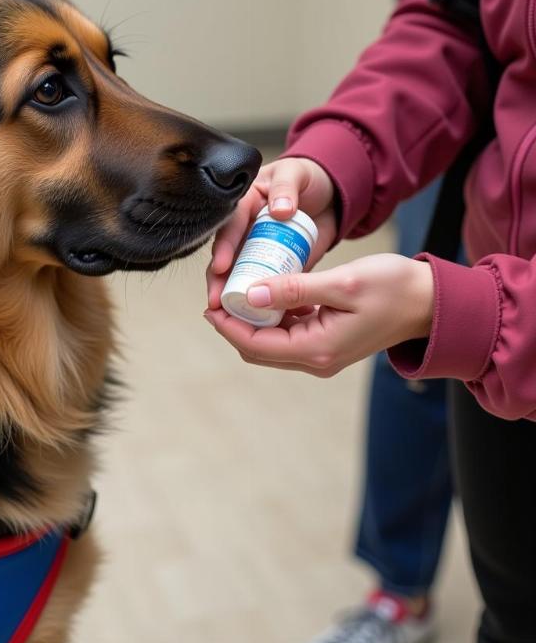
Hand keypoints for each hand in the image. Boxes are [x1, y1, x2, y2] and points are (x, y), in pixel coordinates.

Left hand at [204, 254, 434, 376]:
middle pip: (257, 347)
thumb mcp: (341, 283)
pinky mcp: (326, 342)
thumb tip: (249, 293)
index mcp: (317, 349)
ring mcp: (321, 354)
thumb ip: (294, 289)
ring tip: (239, 287)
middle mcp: (316, 359)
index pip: (255, 344)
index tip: (211, 301)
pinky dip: (272, 314)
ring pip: (270, 341)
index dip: (227, 325)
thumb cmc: (394, 289)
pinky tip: (268, 289)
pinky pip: (287, 332)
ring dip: (251, 318)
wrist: (431, 303)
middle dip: (234, 322)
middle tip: (220, 292)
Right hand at [207, 158, 337, 309]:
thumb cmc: (307, 178)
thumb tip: (279, 210)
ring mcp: (258, 248)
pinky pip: (264, 282)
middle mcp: (245, 229)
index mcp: (244, 204)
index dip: (223, 247)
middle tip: (216, 300)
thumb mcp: (295, 175)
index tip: (221, 266)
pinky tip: (258, 315)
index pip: (229, 227)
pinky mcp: (274, 264)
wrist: (330, 194)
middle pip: (226, 256)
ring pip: (240, 273)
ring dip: (234, 293)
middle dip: (218, 280)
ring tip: (228, 315)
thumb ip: (286, 188)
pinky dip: (261, 298)